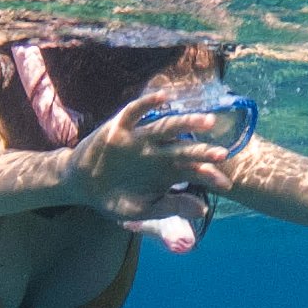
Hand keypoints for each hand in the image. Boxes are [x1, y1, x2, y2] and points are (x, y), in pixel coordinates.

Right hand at [65, 101, 237, 225]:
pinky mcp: (120, 128)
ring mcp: (140, 139)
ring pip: (166, 127)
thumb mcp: (143, 209)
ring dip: (186, 123)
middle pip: (184, 148)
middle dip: (202, 151)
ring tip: (207, 120)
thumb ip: (171, 207)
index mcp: (166, 172)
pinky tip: (163, 97)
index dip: (209, 176)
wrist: (81, 186)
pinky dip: (148, 103)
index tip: (225, 185)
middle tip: (222, 153)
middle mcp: (157, 152)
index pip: (193, 171)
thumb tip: (202, 210)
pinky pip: (136, 112)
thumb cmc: (116, 198)